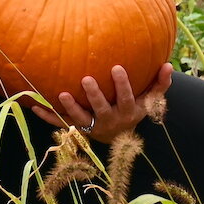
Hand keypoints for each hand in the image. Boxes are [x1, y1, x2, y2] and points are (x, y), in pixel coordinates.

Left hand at [32, 63, 173, 143]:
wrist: (119, 138)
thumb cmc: (135, 110)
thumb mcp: (150, 100)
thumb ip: (161, 84)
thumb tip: (169, 64)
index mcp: (127, 111)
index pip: (126, 97)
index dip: (122, 84)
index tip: (117, 67)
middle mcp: (109, 120)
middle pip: (101, 109)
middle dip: (94, 95)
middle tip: (86, 79)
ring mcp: (92, 126)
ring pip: (80, 119)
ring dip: (70, 108)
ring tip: (61, 94)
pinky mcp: (77, 129)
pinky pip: (60, 123)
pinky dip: (47, 117)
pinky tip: (34, 107)